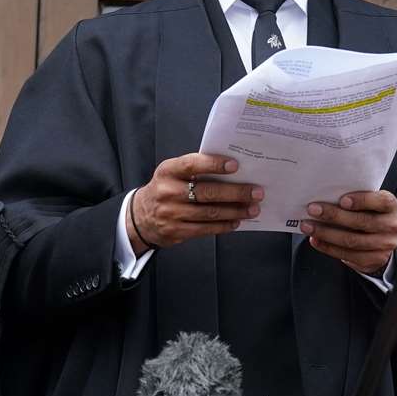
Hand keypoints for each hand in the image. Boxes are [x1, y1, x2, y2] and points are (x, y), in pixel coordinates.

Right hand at [128, 153, 260, 253]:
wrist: (140, 217)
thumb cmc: (164, 189)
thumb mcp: (172, 173)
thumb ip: (195, 169)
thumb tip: (232, 171)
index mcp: (168, 171)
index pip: (192, 164)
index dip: (214, 164)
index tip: (235, 165)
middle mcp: (168, 192)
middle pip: (207, 192)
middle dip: (236, 192)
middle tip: (256, 192)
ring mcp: (172, 213)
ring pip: (210, 213)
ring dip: (235, 211)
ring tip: (252, 209)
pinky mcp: (176, 231)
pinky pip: (206, 229)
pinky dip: (224, 225)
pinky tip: (236, 221)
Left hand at [298, 190, 396, 274]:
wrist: (380, 239)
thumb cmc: (368, 213)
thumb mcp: (367, 202)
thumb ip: (352, 199)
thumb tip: (324, 197)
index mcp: (390, 205)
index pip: (380, 201)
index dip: (362, 200)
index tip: (342, 200)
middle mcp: (391, 225)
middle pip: (361, 222)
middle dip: (334, 215)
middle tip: (312, 209)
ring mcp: (385, 245)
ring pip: (352, 240)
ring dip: (326, 233)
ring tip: (308, 226)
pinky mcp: (374, 260)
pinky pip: (348, 255)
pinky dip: (328, 247)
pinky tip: (315, 240)